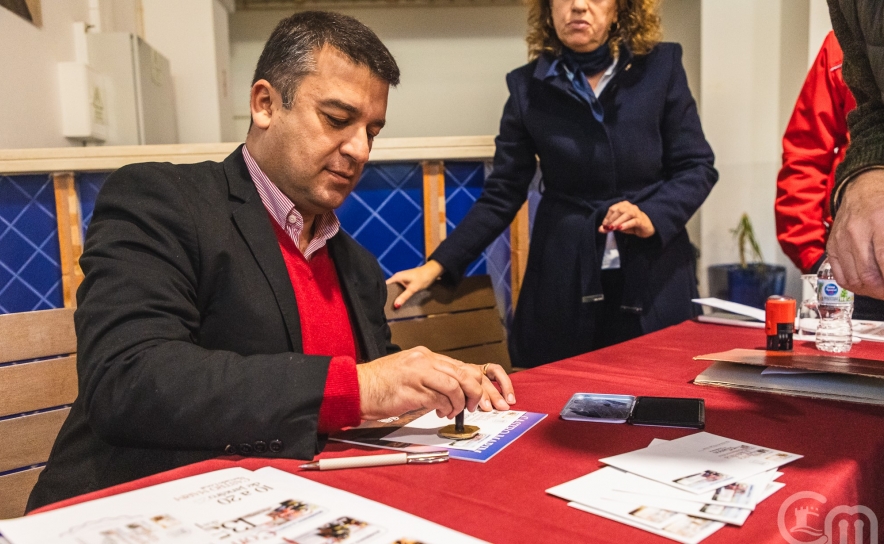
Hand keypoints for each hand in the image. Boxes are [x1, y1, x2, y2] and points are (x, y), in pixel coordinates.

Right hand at [356, 347, 515, 420]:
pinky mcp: (413, 390)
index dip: (473, 383)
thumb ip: (431, 377)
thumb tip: (455, 390)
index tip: (476, 396)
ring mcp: (418, 374)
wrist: (358, 387)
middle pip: (463, 374)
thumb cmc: (382, 384)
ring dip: (459, 403)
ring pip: (455, 386)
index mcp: (424, 355)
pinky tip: (441, 413)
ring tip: (453, 412)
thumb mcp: (410, 372)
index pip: (459, 366)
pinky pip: (440, 400)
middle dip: (474, 392)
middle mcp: (423, 361)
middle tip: (473, 405)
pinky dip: (445, 408)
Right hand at [386, 260, 443, 307]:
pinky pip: (398, 288)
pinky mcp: (405, 281)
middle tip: (385, 306)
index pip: (385, 285)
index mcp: (396, 277)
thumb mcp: (413, 289)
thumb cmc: (422, 278)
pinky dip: (398, 294)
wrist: (432, 272)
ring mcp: (401, 279)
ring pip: (394, 288)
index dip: (381, 292)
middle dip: (387, 295)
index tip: (380, 301)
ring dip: (393, 295)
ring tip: (390, 305)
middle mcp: (397, 277)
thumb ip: (404, 297)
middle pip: (389, 288)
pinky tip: (398, 300)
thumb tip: (396, 305)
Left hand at [598, 201, 655, 237]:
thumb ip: (610, 226)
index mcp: (624, 205)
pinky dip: (626, 224)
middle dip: (611, 219)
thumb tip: (600, 229)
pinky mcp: (641, 220)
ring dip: (618, 221)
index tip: (604, 224)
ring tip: (612, 228)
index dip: (607, 216)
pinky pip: (634, 221)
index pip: (613, 208)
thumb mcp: (619, 226)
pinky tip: (621, 228)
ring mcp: (637, 213)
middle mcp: (631, 207)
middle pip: (619, 210)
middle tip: (607, 227)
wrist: (647, 228)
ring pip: (626, 214)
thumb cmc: (632, 225)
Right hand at [827, 170, 883, 298]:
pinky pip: (841, 277)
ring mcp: (840, 241)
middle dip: (883, 290)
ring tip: (881, 290)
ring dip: (871, 291)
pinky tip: (867, 285)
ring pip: (854, 281)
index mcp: (878, 222)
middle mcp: (856, 233)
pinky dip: (855, 286)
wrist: (861, 190)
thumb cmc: (883, 205)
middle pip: (869, 276)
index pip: (883, 261)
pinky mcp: (832, 248)